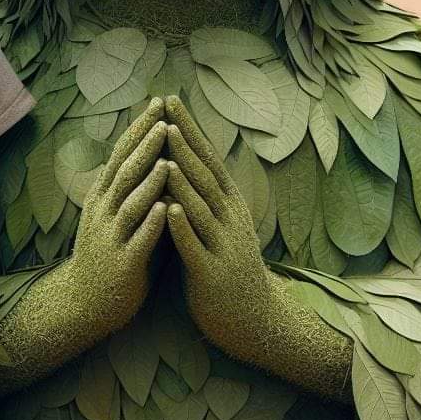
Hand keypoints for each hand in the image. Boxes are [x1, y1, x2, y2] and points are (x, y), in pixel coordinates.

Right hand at [67, 97, 170, 329]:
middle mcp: (103, 211)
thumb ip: (128, 187)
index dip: (139, 128)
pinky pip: (137, 240)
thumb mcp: (111, 214)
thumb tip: (149, 151)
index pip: (122, 153)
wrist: (83, 303)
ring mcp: (111, 237)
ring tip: (165, 159)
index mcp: (103, 196)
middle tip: (163, 117)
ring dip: (147, 180)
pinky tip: (163, 209)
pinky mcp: (121, 263)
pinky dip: (149, 223)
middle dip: (145, 143)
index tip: (158, 103)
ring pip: (130, 203)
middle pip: (125, 170)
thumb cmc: (107, 254)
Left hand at [162, 96, 272, 344]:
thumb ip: (202, 193)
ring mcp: (223, 245)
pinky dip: (184, 227)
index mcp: (228, 203)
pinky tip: (171, 210)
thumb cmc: (227, 265)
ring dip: (184, 179)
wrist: (254, 320)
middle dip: (184, 141)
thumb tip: (181, 155)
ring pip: (201, 206)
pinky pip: (196, 247)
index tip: (170, 99)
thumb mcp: (220, 222)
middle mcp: (229, 217)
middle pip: (205, 173)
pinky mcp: (213, 273)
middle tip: (167, 111)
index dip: (190, 127)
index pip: (207, 156)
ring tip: (167, 152)